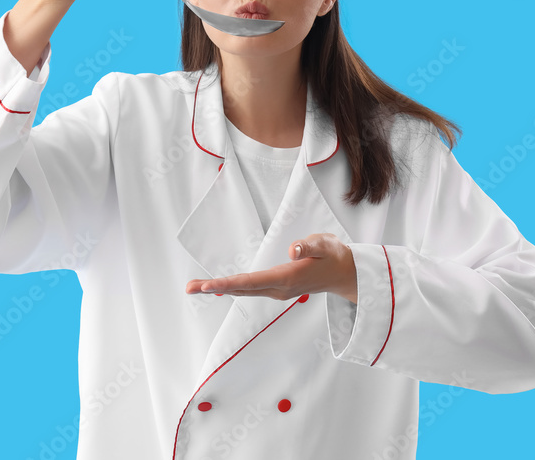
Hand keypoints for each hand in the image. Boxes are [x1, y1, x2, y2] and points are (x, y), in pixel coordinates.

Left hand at [185, 233, 357, 303]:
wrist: (345, 273)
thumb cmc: (334, 255)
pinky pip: (249, 289)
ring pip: (243, 290)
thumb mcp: (326, 244)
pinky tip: (219, 286)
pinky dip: (231, 287)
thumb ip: (310, 245)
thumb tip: (292, 249)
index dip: (228, 283)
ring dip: (219, 288)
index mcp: (286, 278)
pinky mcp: (276, 288)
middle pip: (241, 289)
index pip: (251, 281)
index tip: (208, 285)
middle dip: (214, 287)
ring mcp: (277, 291)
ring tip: (195, 287)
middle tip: (189, 288)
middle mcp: (278, 289)